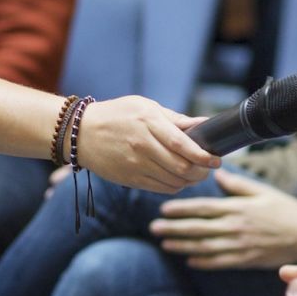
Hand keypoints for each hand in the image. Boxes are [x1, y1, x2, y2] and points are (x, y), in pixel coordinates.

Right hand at [72, 96, 219, 193]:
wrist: (80, 133)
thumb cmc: (117, 115)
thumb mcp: (145, 107)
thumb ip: (176, 119)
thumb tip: (205, 124)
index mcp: (148, 122)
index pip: (183, 145)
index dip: (203, 156)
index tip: (216, 160)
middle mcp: (142, 146)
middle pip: (181, 167)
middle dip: (201, 171)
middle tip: (209, 168)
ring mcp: (135, 165)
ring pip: (173, 181)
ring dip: (190, 181)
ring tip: (195, 173)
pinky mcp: (130, 179)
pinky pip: (161, 189)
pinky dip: (175, 186)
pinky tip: (177, 178)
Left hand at [152, 167, 296, 267]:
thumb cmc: (285, 210)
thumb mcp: (262, 192)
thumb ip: (237, 185)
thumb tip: (217, 173)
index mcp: (237, 208)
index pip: (203, 208)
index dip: (182, 209)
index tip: (163, 209)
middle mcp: (235, 227)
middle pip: (198, 228)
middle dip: (174, 228)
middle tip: (154, 228)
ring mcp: (240, 245)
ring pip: (205, 247)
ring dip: (183, 245)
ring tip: (165, 244)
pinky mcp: (246, 260)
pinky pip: (220, 262)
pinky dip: (203, 262)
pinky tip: (189, 260)